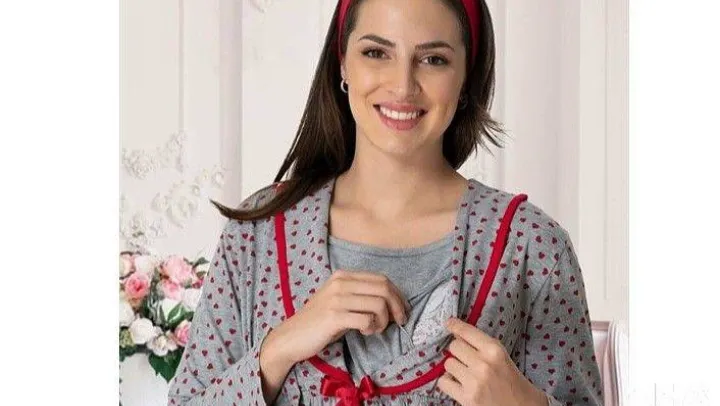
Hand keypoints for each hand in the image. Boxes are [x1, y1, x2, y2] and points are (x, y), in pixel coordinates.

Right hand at [265, 270, 409, 364]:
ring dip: (383, 321)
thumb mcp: (340, 301)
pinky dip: (372, 328)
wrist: (292, 336)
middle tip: (398, 322)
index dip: (397, 295)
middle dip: (397, 307)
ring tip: (375, 330)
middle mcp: (340, 283)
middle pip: (383, 289)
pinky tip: (364, 333)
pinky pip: (366, 320)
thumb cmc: (320, 322)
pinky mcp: (334, 316)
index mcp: (343, 275)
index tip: (402, 310)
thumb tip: (393, 303)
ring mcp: (336, 299)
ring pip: (378, 304)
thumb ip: (361, 296)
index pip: (381, 279)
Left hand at [438, 317, 546, 405]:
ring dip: (453, 368)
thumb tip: (460, 335)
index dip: (455, 326)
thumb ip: (485, 348)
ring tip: (464, 374)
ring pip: (448, 364)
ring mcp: (473, 381)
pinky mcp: (466, 398)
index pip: (467, 332)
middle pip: (454, 346)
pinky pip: (443, 382)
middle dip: (458, 351)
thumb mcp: (505, 359)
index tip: (449, 323)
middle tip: (465, 359)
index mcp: (495, 351)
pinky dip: (448, 383)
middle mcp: (483, 363)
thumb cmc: (517, 386)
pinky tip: (458, 385)